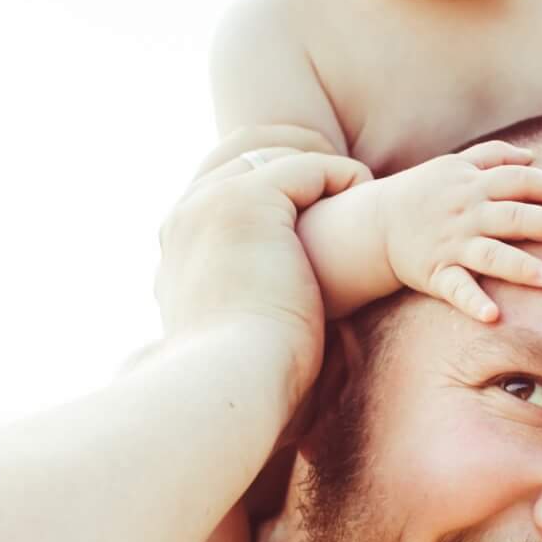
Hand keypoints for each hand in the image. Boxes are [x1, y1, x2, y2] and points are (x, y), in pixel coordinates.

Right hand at [156, 144, 370, 389]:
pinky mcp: (245, 202)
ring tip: (356, 184)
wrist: (229, 386)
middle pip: (237, 154)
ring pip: (270, 153)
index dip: (268, 182)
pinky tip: (365, 191)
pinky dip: (340, 175)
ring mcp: (208, 206)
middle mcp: (183, 221)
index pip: (216, 186)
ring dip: (316, 162)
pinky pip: (304, 167)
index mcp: (177, 254)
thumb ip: (254, 325)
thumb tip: (302, 346)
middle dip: (291, 157)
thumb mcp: (240, 349)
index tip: (312, 198)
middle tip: (338, 177)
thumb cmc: (244, 389)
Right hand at [372, 140, 541, 323]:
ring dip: (522, 267)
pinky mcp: (436, 273)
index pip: (516, 180)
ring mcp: (451, 245)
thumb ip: (493, 157)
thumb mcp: (454, 164)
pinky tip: (493, 316)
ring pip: (491, 255)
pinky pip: (456, 289)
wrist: (374, 223)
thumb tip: (533, 158)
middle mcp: (466, 214)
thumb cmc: (423, 192)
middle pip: (512, 216)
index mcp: (473, 185)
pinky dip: (473, 302)